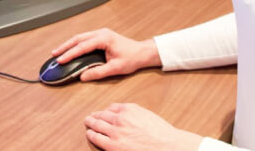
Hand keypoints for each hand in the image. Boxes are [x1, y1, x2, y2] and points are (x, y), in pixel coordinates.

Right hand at [51, 29, 160, 81]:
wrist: (142, 52)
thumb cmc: (132, 58)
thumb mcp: (115, 68)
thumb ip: (98, 73)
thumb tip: (83, 76)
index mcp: (104, 38)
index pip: (83, 46)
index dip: (70, 53)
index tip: (60, 60)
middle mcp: (101, 33)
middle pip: (78, 38)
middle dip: (65, 46)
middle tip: (54, 54)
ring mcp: (101, 33)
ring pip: (80, 37)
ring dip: (69, 44)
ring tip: (58, 52)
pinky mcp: (101, 37)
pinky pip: (85, 39)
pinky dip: (76, 44)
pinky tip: (70, 50)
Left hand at [84, 103, 202, 150]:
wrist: (167, 146)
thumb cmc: (161, 134)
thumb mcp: (147, 115)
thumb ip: (134, 113)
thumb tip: (125, 114)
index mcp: (129, 109)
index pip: (112, 107)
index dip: (106, 110)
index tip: (104, 112)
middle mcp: (120, 118)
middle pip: (102, 115)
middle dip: (95, 116)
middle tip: (90, 117)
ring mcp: (115, 132)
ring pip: (97, 125)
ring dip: (91, 124)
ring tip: (88, 124)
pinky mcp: (113, 145)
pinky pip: (97, 138)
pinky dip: (91, 135)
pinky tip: (89, 134)